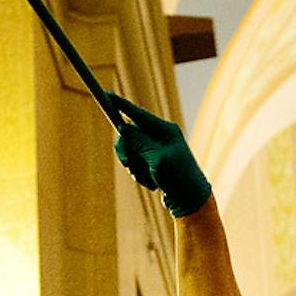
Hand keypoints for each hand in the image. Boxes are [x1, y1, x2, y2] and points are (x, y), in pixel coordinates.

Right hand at [107, 93, 211, 217]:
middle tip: (128, 163)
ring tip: (148, 179)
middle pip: (130, 134)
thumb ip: (139, 142)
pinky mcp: (153, 163)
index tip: (106, 95)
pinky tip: (152, 183)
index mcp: (165, 131)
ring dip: (135, 167)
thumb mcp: (157, 159)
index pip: (138, 114)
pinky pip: (135, 164)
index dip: (121, 105)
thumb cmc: (178, 178)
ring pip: (131, 152)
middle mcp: (160, 137)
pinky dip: (139, 174)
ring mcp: (156, 150)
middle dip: (127, 151)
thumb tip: (123, 127)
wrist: (189, 200)